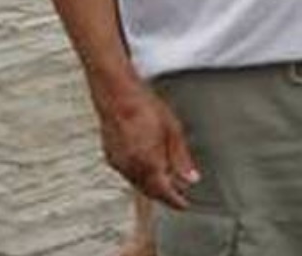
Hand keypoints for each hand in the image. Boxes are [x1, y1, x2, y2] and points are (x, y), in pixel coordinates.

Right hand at [94, 78, 199, 209]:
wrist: (118, 97)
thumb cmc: (145, 108)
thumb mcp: (173, 132)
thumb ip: (181, 159)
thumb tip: (191, 178)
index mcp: (148, 162)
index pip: (163, 191)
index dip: (174, 201)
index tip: (183, 204)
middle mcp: (131, 167)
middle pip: (149, 190)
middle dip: (163, 194)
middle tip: (177, 195)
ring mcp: (119, 163)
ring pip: (138, 183)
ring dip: (152, 186)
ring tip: (167, 181)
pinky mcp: (111, 158)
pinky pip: (128, 174)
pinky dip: (140, 176)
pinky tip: (149, 169)